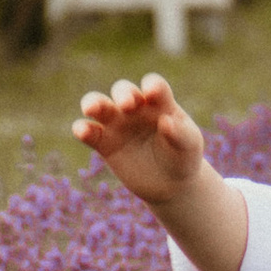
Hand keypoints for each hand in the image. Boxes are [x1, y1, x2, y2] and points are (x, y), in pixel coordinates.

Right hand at [73, 73, 204, 205]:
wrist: (170, 184)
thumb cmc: (183, 157)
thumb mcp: (189, 145)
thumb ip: (180, 133)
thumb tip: (166, 121)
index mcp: (160, 103)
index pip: (154, 85)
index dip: (152, 85)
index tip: (152, 92)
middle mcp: (136, 108)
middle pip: (123, 90)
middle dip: (123, 94)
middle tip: (128, 105)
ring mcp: (118, 124)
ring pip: (99, 105)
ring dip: (93, 103)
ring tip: (91, 109)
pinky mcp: (104, 143)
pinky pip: (89, 132)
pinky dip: (83, 129)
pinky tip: (82, 131)